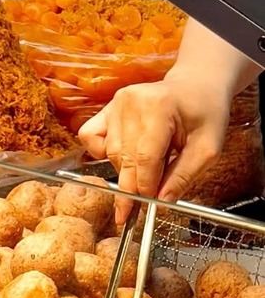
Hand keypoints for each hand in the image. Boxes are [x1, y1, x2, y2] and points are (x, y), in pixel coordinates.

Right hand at [78, 75, 229, 223]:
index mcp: (160, 106)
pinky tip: (121, 156)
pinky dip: (100, 152)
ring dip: (125, 170)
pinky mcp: (107, 107)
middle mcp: (132, 102)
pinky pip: (90, 137)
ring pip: (111, 152)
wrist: (195, 86)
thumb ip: (184, 176)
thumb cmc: (205, 114)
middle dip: (130, 187)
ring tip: (145, 171)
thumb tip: (160, 202)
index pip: (146, 156)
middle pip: (125, 157)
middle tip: (131, 211)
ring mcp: (116, 103)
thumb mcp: (208, 148)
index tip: (145, 206)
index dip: (145, 185)